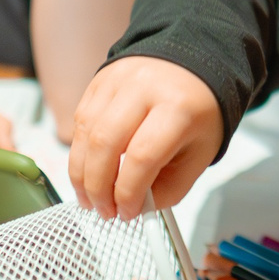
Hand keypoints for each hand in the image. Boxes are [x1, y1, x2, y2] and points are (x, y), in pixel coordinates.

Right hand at [66, 56, 223, 217]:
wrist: (190, 66)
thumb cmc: (197, 111)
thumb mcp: (198, 154)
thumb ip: (169, 187)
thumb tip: (135, 209)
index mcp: (178, 107)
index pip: (142, 156)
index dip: (128, 192)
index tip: (127, 212)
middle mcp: (145, 87)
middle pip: (105, 143)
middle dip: (98, 187)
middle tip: (103, 210)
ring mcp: (118, 79)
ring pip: (85, 132)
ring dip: (81, 174)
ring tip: (90, 198)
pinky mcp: (99, 79)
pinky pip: (80, 120)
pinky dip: (80, 151)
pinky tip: (88, 170)